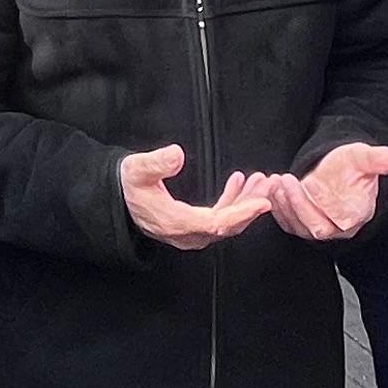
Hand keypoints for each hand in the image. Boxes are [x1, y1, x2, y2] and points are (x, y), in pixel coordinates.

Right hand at [118, 142, 273, 249]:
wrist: (117, 202)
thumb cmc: (128, 186)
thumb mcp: (137, 170)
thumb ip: (156, 163)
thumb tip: (177, 154)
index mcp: (177, 223)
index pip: (218, 222)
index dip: (242, 213)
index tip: (263, 202)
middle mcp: (188, 234)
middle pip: (229, 225)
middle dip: (252, 205)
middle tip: (270, 184)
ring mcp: (192, 233)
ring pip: (227, 222)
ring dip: (245, 202)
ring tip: (261, 181)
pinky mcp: (193, 227)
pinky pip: (220, 218)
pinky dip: (233, 202)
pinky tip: (239, 183)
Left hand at [259, 141, 387, 240]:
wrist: (337, 172)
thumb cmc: (350, 166)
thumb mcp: (362, 158)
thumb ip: (376, 159)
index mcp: (356, 215)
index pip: (338, 219)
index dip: (322, 203)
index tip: (307, 182)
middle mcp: (337, 228)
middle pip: (315, 226)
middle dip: (298, 204)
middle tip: (286, 180)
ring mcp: (317, 228)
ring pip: (298, 226)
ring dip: (284, 205)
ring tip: (276, 182)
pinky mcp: (300, 225)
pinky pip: (287, 222)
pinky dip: (277, 208)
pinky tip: (272, 188)